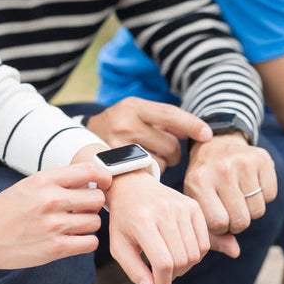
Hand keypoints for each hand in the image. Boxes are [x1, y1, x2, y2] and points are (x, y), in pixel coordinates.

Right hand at [0, 163, 111, 269]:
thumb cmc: (5, 210)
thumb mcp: (28, 185)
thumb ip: (59, 181)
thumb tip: (93, 178)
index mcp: (43, 180)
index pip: (89, 170)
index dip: (104, 176)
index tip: (105, 182)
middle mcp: (50, 200)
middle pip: (97, 198)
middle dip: (93, 204)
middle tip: (81, 209)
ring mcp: (53, 226)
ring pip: (95, 222)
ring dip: (88, 224)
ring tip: (72, 225)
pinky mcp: (54, 249)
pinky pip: (90, 243)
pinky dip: (86, 242)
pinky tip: (73, 239)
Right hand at [86, 97, 211, 170]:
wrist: (76, 146)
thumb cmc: (116, 130)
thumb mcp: (134, 115)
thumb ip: (162, 121)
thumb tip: (198, 131)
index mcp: (132, 107)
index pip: (170, 114)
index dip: (192, 125)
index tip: (207, 134)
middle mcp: (124, 124)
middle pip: (170, 144)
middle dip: (175, 153)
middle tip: (167, 154)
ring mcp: (118, 148)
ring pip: (161, 163)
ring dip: (162, 165)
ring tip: (147, 161)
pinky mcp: (114, 169)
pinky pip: (148, 176)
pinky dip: (150, 176)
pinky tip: (140, 171)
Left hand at [104, 170, 209, 283]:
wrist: (133, 186)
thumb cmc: (124, 220)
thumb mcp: (119, 246)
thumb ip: (134, 271)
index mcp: (142, 222)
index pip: (163, 262)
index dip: (162, 282)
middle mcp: (164, 212)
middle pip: (181, 259)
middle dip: (173, 276)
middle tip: (162, 276)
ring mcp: (182, 207)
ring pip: (195, 253)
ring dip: (185, 268)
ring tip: (171, 265)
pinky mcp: (193, 206)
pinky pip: (204, 242)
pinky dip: (196, 255)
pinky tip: (181, 253)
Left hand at [184, 133, 276, 256]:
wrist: (216, 144)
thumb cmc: (205, 180)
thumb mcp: (198, 203)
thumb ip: (212, 233)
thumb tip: (234, 252)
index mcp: (198, 181)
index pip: (219, 224)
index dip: (221, 227)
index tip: (217, 218)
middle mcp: (221, 169)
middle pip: (241, 220)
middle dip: (237, 222)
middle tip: (230, 210)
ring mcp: (243, 162)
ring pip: (258, 210)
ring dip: (250, 210)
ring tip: (239, 197)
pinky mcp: (262, 158)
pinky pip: (271, 195)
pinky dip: (263, 196)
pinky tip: (250, 185)